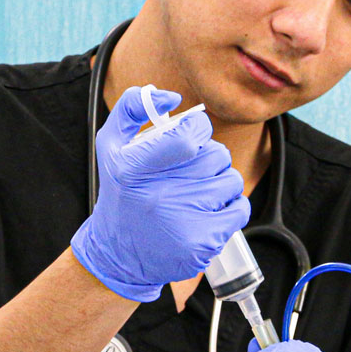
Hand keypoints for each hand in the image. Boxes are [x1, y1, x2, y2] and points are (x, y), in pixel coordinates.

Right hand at [71, 87, 249, 301]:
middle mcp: (157, 195)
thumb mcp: (110, 145)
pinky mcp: (202, 244)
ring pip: (231, 180)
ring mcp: (182, 222)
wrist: (120, 255)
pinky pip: (239, 209)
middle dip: (208, 158)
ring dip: (219, 183)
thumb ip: (132, 107)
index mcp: (133, 168)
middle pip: (216, 156)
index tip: (191, 137)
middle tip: (188, 172)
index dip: (198, 129)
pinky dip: (230, 207)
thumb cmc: (121, 192)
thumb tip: (171, 97)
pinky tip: (207, 212)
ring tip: (195, 194)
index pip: (189, 135)